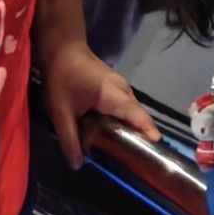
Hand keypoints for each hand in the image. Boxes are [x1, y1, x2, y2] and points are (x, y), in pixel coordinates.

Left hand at [41, 32, 156, 170]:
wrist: (62, 49)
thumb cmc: (62, 78)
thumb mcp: (60, 111)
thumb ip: (69, 138)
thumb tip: (78, 165)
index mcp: (115, 96)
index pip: (141, 119)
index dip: (149, 137)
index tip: (153, 158)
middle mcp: (126, 91)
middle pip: (140, 118)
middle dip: (140, 139)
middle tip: (136, 163)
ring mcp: (123, 88)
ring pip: (133, 113)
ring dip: (131, 130)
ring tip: (126, 153)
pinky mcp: (117, 88)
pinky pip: (127, 108)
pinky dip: (124, 122)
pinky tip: (113, 134)